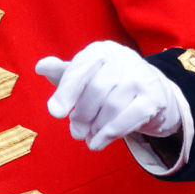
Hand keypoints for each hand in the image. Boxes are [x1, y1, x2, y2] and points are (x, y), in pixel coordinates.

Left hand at [35, 40, 184, 150]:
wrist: (152, 91)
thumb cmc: (108, 81)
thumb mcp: (85, 74)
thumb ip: (63, 72)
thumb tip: (40, 67)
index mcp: (101, 50)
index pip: (80, 69)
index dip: (66, 92)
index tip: (55, 112)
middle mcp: (123, 58)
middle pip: (96, 89)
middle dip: (82, 114)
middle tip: (74, 131)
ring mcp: (142, 77)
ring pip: (112, 105)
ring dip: (95, 126)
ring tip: (86, 137)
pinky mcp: (154, 98)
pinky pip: (129, 118)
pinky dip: (110, 134)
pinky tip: (97, 143)